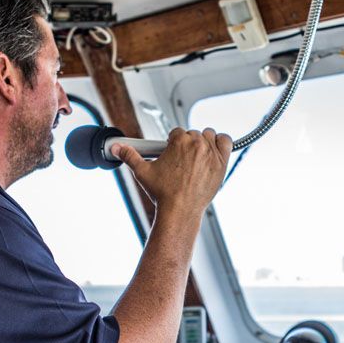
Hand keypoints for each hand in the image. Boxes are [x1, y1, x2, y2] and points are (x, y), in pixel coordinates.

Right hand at [114, 128, 231, 214]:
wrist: (180, 210)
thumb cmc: (163, 193)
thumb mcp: (142, 172)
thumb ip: (130, 156)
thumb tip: (117, 148)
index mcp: (178, 141)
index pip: (177, 132)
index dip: (174, 143)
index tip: (173, 154)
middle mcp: (196, 143)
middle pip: (193, 134)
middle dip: (187, 145)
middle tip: (183, 162)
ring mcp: (210, 152)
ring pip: (209, 136)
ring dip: (204, 143)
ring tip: (197, 158)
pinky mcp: (222, 162)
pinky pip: (226, 142)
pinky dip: (221, 143)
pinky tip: (214, 152)